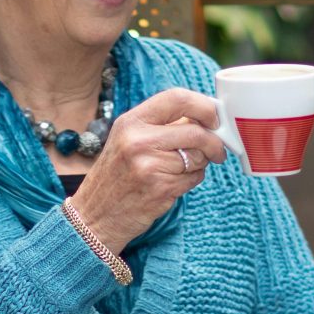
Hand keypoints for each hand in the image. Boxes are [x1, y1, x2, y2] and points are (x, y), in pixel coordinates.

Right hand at [68, 88, 226, 251]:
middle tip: (217, 150)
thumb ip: (161, 125)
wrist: (95, 216)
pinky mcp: (161, 189)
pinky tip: (174, 183)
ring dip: (200, 163)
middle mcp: (138, 141)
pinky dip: (193, 180)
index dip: (204, 106)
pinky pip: (195, 178)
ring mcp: (149, 166)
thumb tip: (205, 117)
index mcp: (131, 122)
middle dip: (214, 142)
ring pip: (199, 157)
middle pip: (196, 131)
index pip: (177, 98)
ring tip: (180, 170)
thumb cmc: (116, 176)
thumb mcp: (127, 139)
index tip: (214, 117)